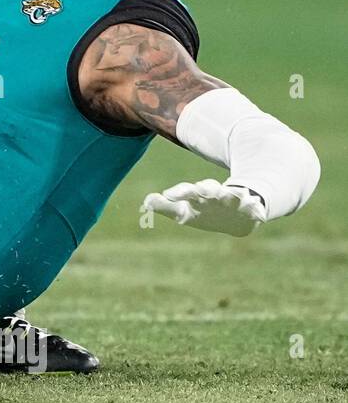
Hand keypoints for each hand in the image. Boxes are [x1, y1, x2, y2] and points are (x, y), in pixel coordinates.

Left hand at [141, 179, 266, 236]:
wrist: (241, 214)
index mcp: (199, 196)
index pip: (188, 191)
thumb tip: (145, 203)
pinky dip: (256, 208)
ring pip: (234, 195)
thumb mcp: (185, 211)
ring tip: (238, 193)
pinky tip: (258, 209)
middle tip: (201, 188)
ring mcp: (237, 202)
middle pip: (210, 190)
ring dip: (234, 194)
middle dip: (206, 189)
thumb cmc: (207, 211)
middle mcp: (218, 196)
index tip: (168, 194)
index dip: (180, 192)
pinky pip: (256, 209)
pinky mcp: (254, 210)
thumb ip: (165, 207)